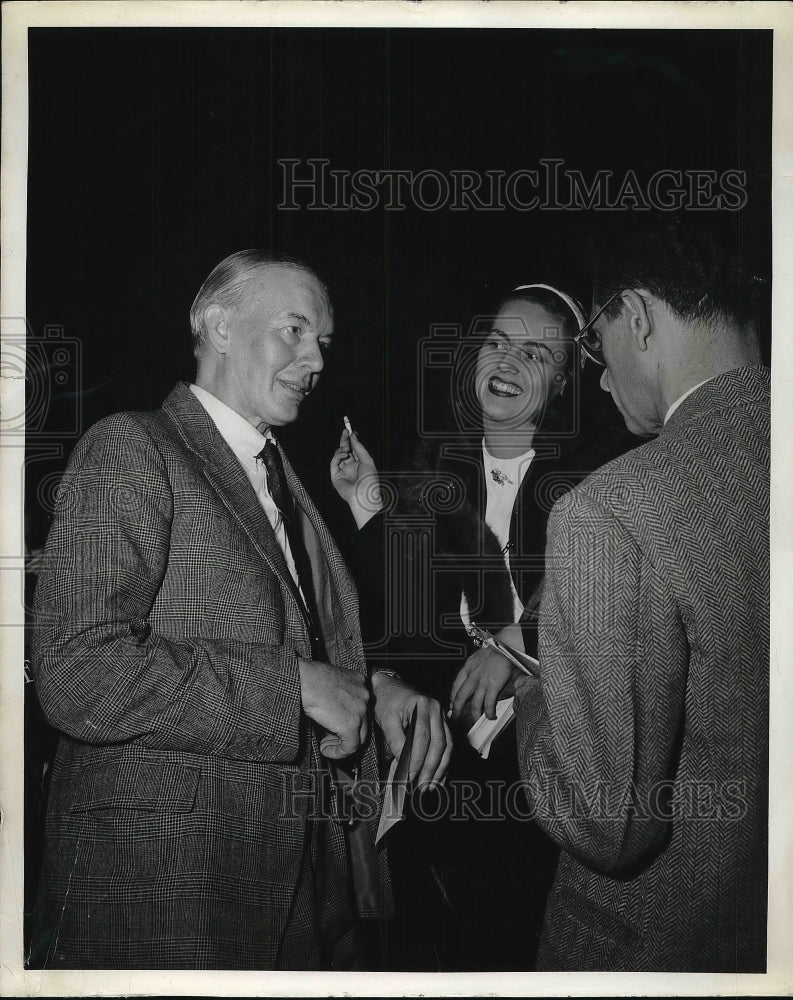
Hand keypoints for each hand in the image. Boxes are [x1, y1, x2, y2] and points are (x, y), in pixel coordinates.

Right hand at [298, 658, 368, 758]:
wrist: (304, 679)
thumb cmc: (310, 678)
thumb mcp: (332, 684)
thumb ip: (340, 699)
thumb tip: (336, 717)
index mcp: (360, 682)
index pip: (361, 708)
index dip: (347, 720)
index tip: (335, 726)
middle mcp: (365, 695)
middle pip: (362, 723)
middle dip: (345, 734)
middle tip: (329, 738)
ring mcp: (360, 710)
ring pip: (359, 737)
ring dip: (340, 744)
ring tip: (325, 744)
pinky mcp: (351, 724)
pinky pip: (350, 747)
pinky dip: (337, 752)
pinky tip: (325, 750)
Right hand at [330, 427, 382, 527]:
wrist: (364, 495)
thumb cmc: (369, 480)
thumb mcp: (367, 460)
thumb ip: (359, 448)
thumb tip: (353, 436)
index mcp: (360, 464)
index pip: (354, 449)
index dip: (352, 440)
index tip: (351, 431)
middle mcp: (351, 467)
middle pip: (345, 450)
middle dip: (345, 440)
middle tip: (345, 431)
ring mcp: (343, 471)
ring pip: (338, 455)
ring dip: (342, 448)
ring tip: (347, 448)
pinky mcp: (335, 476)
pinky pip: (334, 463)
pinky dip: (337, 456)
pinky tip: (344, 454)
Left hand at [371, 672, 451, 790]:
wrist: (389, 687)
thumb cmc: (387, 700)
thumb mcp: (387, 718)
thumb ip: (395, 740)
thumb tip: (403, 763)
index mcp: (423, 705)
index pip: (422, 738)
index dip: (417, 759)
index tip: (409, 776)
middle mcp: (437, 710)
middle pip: (439, 743)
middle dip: (431, 768)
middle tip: (421, 786)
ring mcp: (442, 716)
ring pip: (447, 746)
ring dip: (440, 769)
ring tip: (430, 786)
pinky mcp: (442, 724)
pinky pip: (447, 745)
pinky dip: (443, 763)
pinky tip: (438, 777)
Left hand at [450, 645, 515, 721]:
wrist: (505, 645)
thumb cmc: (494, 649)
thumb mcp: (477, 656)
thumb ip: (473, 668)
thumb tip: (472, 677)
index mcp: (467, 668)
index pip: (455, 686)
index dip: (452, 698)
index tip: (452, 704)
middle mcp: (472, 676)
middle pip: (460, 697)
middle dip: (456, 710)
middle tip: (455, 717)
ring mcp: (482, 682)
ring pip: (474, 704)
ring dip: (475, 715)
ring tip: (475, 720)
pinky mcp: (493, 686)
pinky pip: (489, 704)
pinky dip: (489, 712)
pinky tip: (491, 716)